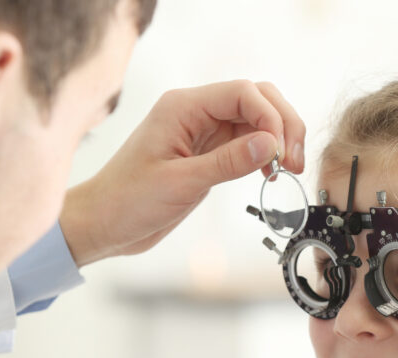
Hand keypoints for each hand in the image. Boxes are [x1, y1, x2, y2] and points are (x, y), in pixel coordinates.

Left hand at [60, 80, 305, 266]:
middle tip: (294, 160)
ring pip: (254, 120)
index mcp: (182, 107)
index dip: (270, 118)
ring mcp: (201, 132)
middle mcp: (194, 112)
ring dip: (277, 139)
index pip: (243, 93)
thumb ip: (228, 162)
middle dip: (281, 124)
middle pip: (255, 98)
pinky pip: (244, 142)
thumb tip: (271, 143)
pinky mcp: (206, 153)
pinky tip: (269, 173)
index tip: (281, 153)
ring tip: (287, 169)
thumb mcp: (181, 183)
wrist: (103, 224)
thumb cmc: (127, 201)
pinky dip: (263, 154)